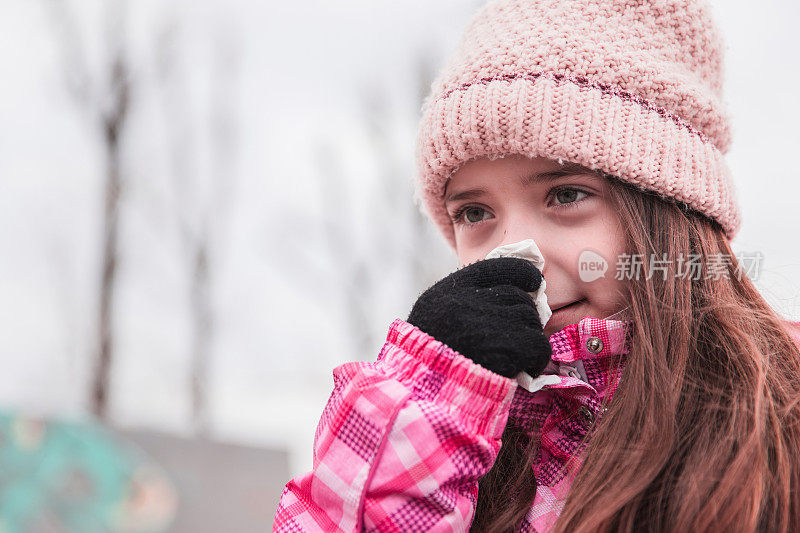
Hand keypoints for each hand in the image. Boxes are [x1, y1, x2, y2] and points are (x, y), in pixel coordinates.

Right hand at [406, 257, 551, 377]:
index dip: (523, 273)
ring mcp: (484, 326)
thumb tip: (514, 293)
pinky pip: (538, 345)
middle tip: (519, 337)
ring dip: (531, 339)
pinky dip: (537, 357)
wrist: (421, 395)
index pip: (499, 267)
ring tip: (519, 355)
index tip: (533, 283)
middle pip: (519, 297)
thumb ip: (467, 300)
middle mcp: (466, 303)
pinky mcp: (501, 352)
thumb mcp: (435, 316)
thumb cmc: (428, 360)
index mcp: (450, 291)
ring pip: (531, 321)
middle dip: (525, 317)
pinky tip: (526, 366)